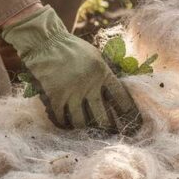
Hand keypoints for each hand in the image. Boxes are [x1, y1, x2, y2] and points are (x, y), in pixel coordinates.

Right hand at [1, 6, 141, 132]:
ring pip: (81, 122)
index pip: (120, 96)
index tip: (131, 121)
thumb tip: (117, 87)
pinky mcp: (55, 96)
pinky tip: (66, 125)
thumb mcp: (96, 55)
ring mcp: (72, 92)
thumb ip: (106, 71)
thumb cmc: (73, 48)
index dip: (127, 111)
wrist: (47, 43)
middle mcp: (89, 85)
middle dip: (107, 129)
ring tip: (87, 134)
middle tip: (109, 135)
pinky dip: (64, 123)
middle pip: (102, 117)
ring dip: (84, 130)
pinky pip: (61, 118)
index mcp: (103, 73)